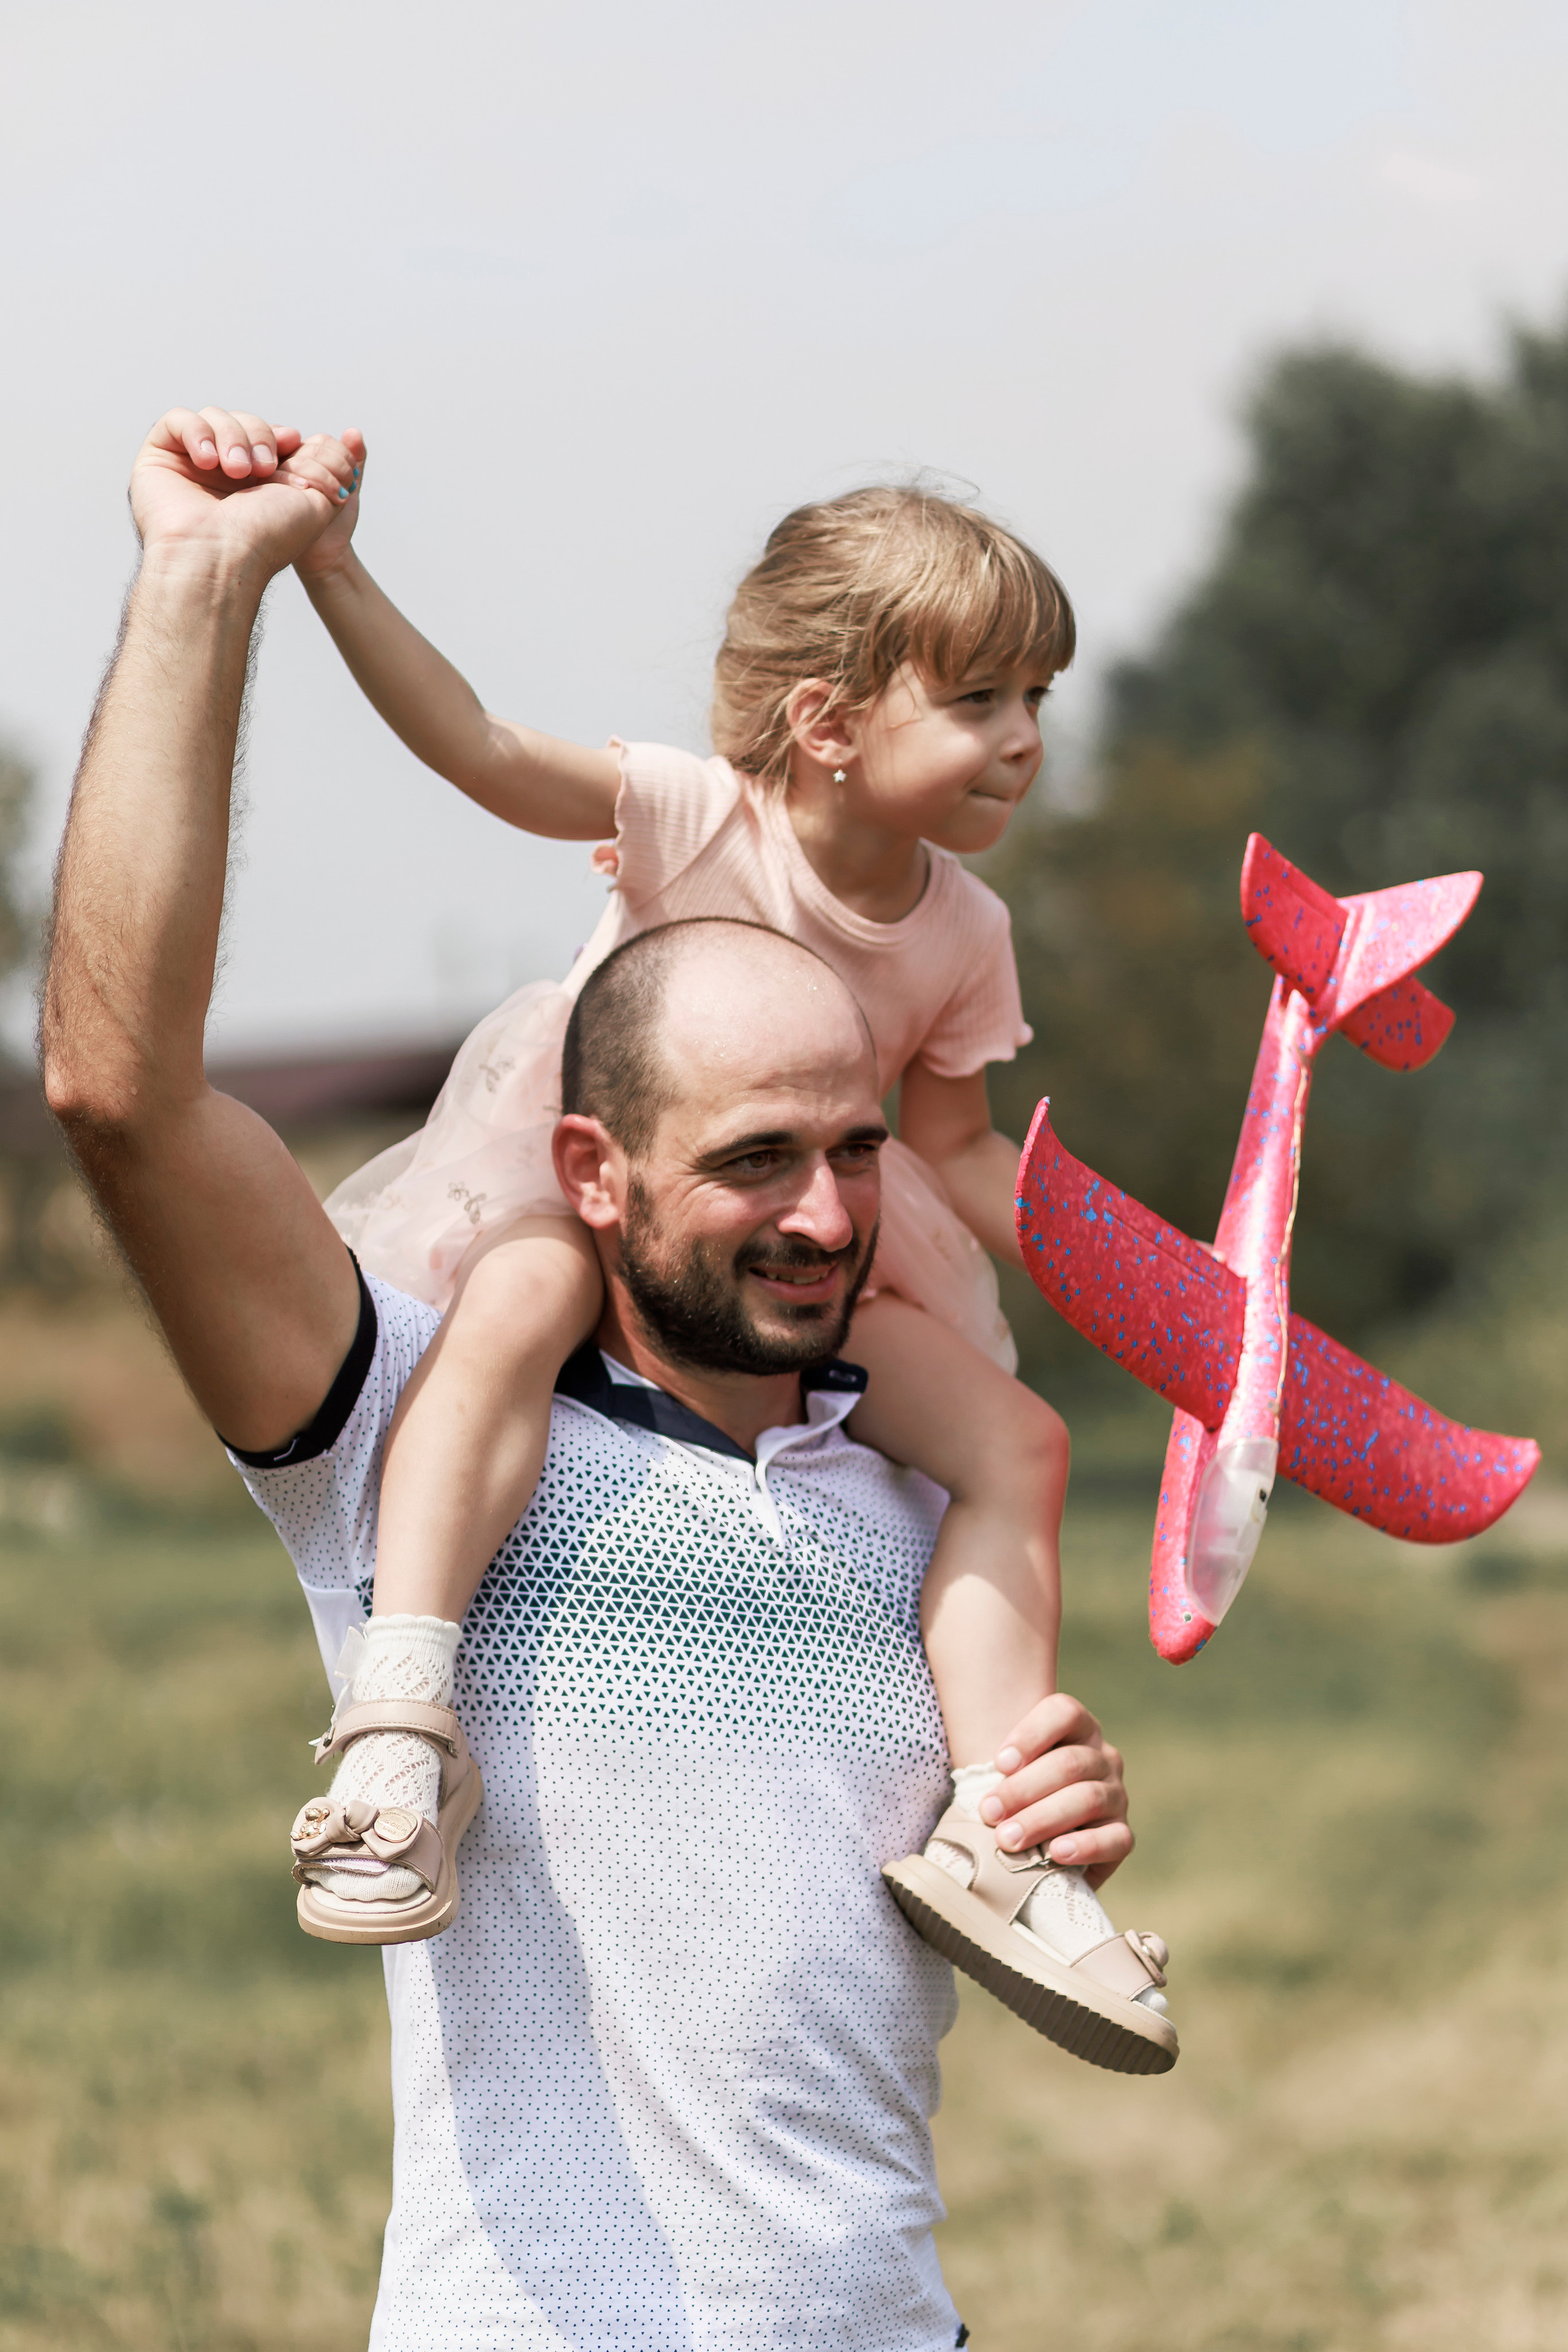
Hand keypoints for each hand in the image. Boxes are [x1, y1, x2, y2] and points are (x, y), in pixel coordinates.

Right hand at [129, 406, 356, 581]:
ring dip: (234, 437)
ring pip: (216, 417)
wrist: (223, 560)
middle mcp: (223, 474)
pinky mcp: (159, 457)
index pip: (271, 437)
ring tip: (237, 472)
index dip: (282, 437)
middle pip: (246, 423)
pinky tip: (207, 461)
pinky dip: (198, 432)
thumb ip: (329, 464)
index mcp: (258, 484)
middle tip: (263, 469)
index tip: (293, 445)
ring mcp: (190, 465)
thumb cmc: (266, 540)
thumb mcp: (318, 499)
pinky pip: (179, 420)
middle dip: (261, 436)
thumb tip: (331, 437)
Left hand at [978, 1692, 1132, 1889]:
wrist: (1044, 1839)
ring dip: (1042, 1819)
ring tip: (1009, 1838)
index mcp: (1078, 1729)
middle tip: (989, 1812)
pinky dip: (1086, 1846)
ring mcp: (1116, 1795)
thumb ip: (1003, 1771)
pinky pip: (1115, 1839)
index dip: (1031, 1735)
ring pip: (1088, 1798)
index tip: (998, 1764)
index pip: (1063, 1712)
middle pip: (1069, 1763)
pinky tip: (1056, 1853)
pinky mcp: (1121, 1834)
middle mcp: (1102, 1757)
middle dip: (1023, 1789)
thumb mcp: (1011, 1773)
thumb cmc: (1019, 1796)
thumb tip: (983, 1792)